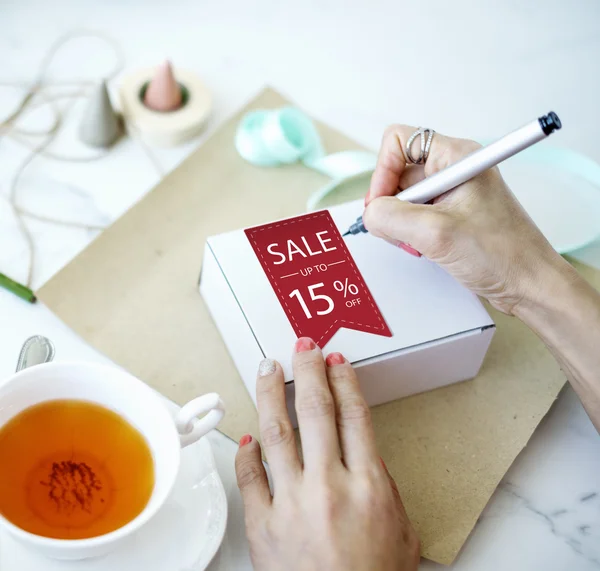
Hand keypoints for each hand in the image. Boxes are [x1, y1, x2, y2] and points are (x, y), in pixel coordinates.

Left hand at [235, 338, 419, 570]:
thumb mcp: (400, 530)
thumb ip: (382, 486)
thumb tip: (361, 455)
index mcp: (368, 485)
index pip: (354, 415)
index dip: (344, 381)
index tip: (336, 361)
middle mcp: (329, 485)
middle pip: (315, 410)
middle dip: (308, 370)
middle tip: (303, 346)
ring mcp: (292, 502)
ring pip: (276, 431)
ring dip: (270, 393)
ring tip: (267, 368)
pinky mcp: (262, 524)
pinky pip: (249, 476)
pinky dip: (247, 451)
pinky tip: (249, 434)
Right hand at [363, 125, 573, 314]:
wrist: (529, 285)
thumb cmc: (502, 255)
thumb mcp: (436, 233)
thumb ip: (392, 216)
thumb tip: (370, 213)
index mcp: (456, 157)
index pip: (398, 141)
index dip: (383, 171)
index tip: (381, 203)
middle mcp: (453, 170)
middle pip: (397, 173)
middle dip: (391, 205)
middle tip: (400, 231)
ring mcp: (452, 193)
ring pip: (403, 198)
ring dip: (400, 223)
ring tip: (417, 244)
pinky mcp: (451, 214)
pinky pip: (414, 216)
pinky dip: (409, 233)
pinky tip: (423, 248)